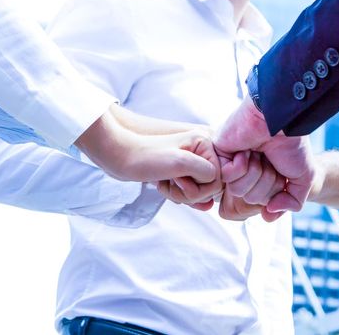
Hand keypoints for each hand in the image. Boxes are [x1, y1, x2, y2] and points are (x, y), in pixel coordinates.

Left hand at [75, 106, 217, 183]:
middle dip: (190, 192)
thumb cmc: (145, 158)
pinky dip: (177, 194)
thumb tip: (216, 186)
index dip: (201, 188)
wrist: (118, 157)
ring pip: (199, 192)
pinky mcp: (182, 171)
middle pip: (211, 187)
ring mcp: (191, 162)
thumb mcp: (179, 163)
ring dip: (181, 194)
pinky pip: (189, 191)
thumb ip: (206, 172)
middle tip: (172, 182)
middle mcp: (201, 152)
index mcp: (205, 143)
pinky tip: (164, 186)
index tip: (181, 181)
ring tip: (165, 183)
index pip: (220, 178)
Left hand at [215, 96, 314, 215]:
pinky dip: (241, 166)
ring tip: (257, 153)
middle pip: (250, 199)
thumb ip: (292, 203)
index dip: (274, 191)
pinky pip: (227, 177)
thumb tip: (268, 215)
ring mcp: (232, 163)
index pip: (262, 203)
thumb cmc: (293, 144)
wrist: (283, 121)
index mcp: (262, 176)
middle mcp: (246, 171)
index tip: (280, 172)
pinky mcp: (219, 154)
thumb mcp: (303, 179)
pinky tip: (246, 150)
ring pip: (237, 191)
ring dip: (253, 172)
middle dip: (265, 181)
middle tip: (269, 159)